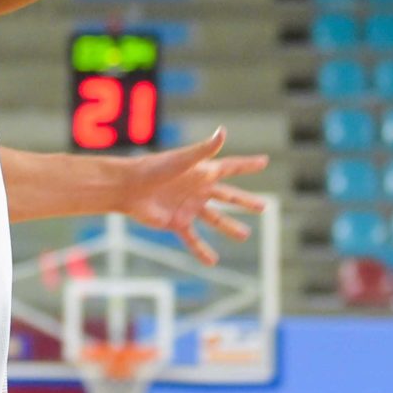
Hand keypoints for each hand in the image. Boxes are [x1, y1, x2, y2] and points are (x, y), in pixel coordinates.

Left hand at [114, 127, 267, 264]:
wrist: (128, 187)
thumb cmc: (154, 169)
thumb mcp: (183, 160)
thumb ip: (204, 149)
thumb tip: (223, 131)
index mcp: (202, 172)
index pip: (231, 167)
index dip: (248, 165)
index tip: (264, 162)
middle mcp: (198, 189)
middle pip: (228, 196)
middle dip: (245, 201)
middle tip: (262, 207)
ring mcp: (188, 207)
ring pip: (214, 219)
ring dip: (229, 227)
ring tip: (244, 234)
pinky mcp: (176, 222)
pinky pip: (193, 239)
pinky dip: (202, 250)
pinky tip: (213, 261)